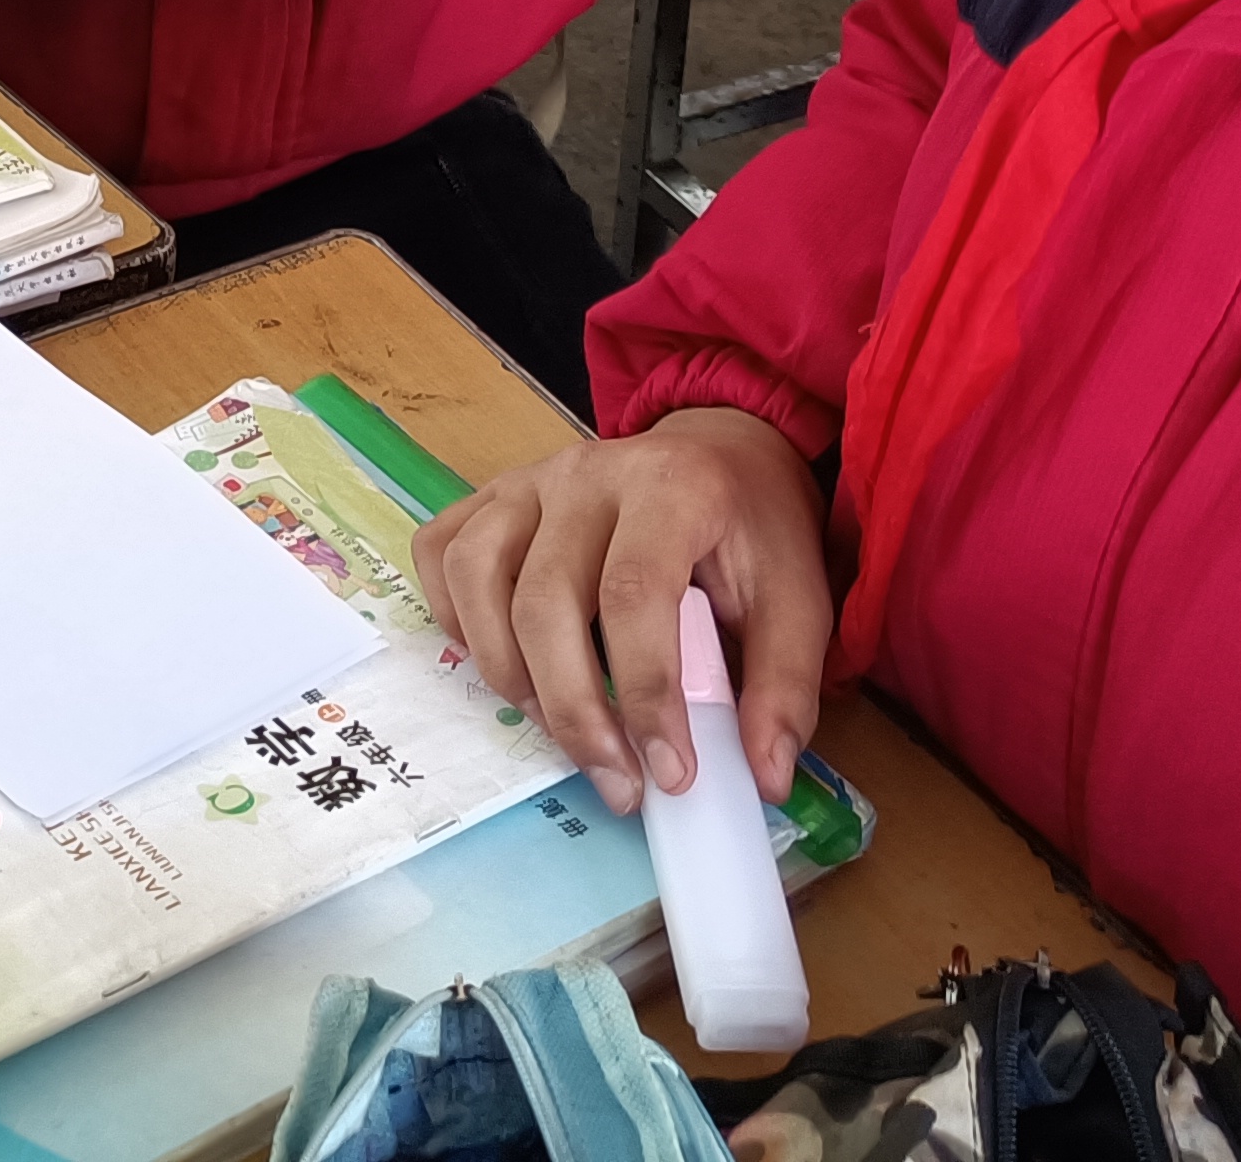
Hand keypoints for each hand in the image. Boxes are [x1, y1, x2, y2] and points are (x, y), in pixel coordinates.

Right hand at [409, 407, 830, 813]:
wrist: (723, 455)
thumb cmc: (756, 533)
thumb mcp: (799, 601)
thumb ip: (784, 687)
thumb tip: (760, 778)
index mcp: (671, 486)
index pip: (633, 595)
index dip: (644, 694)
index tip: (671, 775)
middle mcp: (587, 472)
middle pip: (544, 601)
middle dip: (574, 712)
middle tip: (619, 784)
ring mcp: (529, 479)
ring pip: (477, 578)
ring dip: (509, 674)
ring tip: (561, 730)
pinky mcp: (492, 494)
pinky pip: (441, 553)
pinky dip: (454, 618)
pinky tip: (505, 661)